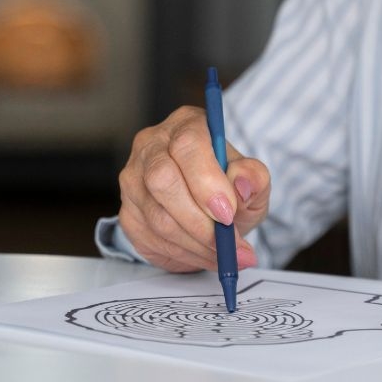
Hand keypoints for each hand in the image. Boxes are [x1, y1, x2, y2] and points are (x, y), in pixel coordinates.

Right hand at [118, 106, 269, 272]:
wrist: (210, 209)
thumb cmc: (230, 187)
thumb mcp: (253, 181)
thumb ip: (254, 178)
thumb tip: (242, 185)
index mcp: (187, 125)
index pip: (187, 145)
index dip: (206, 182)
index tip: (228, 214)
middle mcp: (152, 146)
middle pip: (162, 180)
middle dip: (199, 221)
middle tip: (229, 244)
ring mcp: (133, 180)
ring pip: (157, 217)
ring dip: (196, 244)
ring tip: (225, 255)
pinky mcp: (127, 212)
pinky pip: (151, 238)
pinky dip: (183, 254)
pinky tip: (204, 254)